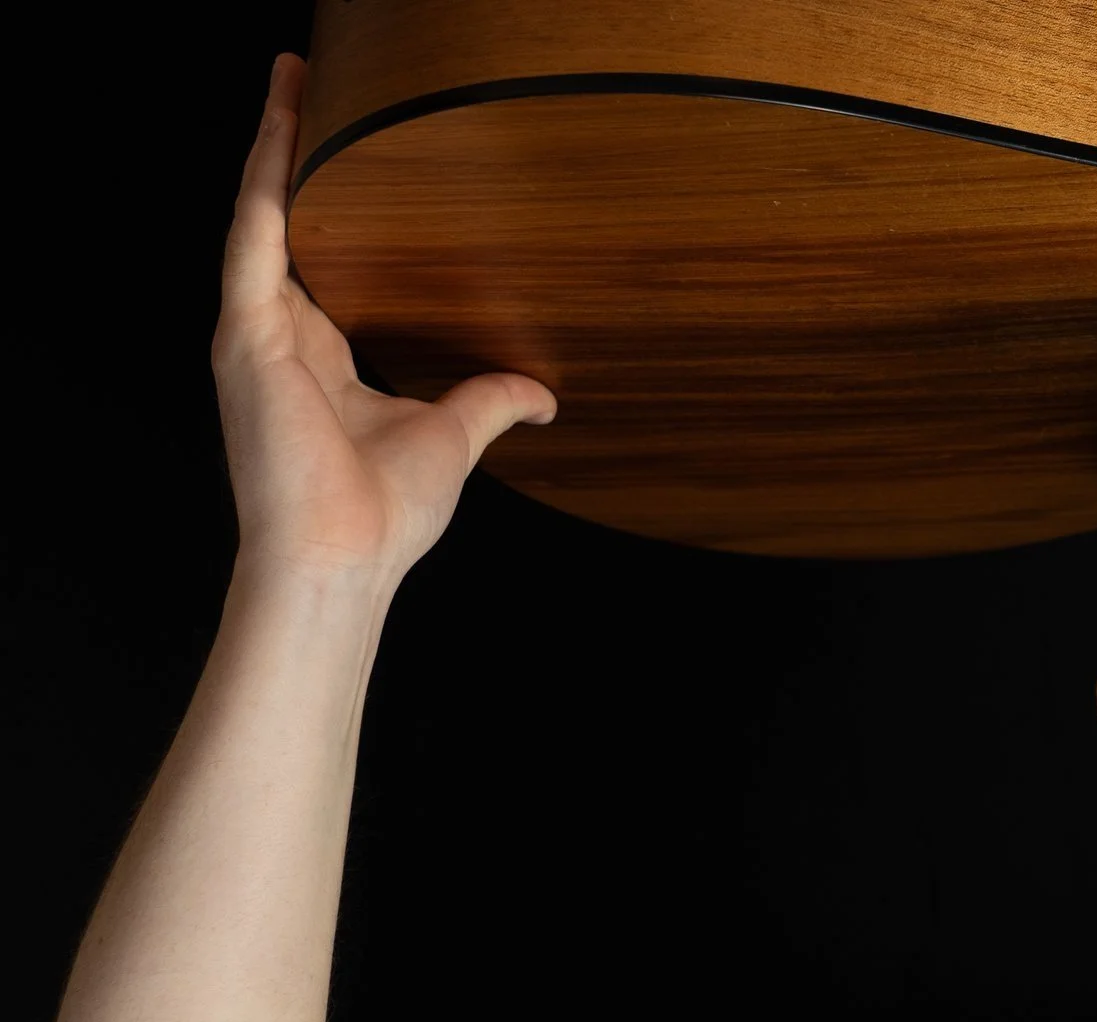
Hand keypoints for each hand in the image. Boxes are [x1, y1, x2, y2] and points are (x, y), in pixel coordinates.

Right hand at [212, 54, 554, 585]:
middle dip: (293, 149)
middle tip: (312, 80)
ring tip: (294, 79)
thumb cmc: (382, 515)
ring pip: (261, 213)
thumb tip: (542, 393)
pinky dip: (267, 183)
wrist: (345, 562)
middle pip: (283, 220)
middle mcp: (277, 336)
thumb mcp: (451, 437)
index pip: (316, 255)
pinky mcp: (247, 337)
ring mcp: (255, 334)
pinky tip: (283, 130)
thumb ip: (489, 401)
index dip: (325, 200)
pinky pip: (254, 240)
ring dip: (275, 145)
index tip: (346, 145)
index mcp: (317, 355)